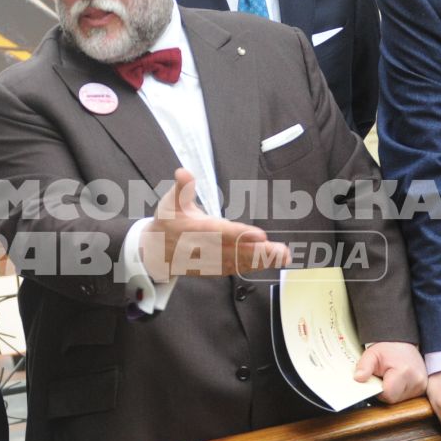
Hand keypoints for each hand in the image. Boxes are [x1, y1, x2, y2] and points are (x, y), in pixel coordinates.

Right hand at [140, 168, 289, 280]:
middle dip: (259, 251)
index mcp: (196, 230)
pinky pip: (239, 267)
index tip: (259, 235)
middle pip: (236, 250)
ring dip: (263, 260)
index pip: (221, 232)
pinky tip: (273, 261)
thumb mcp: (170, 201)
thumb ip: (181, 187)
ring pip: (240, 261)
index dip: (241, 234)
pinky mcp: (217, 267)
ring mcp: (212, 260)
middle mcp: (206, 248)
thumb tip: (183, 172)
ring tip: (283, 255)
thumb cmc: (168, 222)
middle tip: (280, 250)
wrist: (157, 252)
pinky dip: (256, 265)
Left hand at [354, 342, 427, 403]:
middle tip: (383, 377)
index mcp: (404, 372)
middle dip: (385, 391)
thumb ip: (364, 366)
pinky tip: (397, 381)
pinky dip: (399, 391)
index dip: (378, 391)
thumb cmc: (388, 348)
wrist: (403, 343)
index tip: (377, 380)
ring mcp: (421, 385)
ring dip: (392, 392)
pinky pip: (406, 397)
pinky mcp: (422, 388)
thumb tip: (358, 378)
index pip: (387, 395)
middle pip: (393, 399)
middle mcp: (417, 381)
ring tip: (391, 377)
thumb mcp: (372, 354)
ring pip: (399, 399)